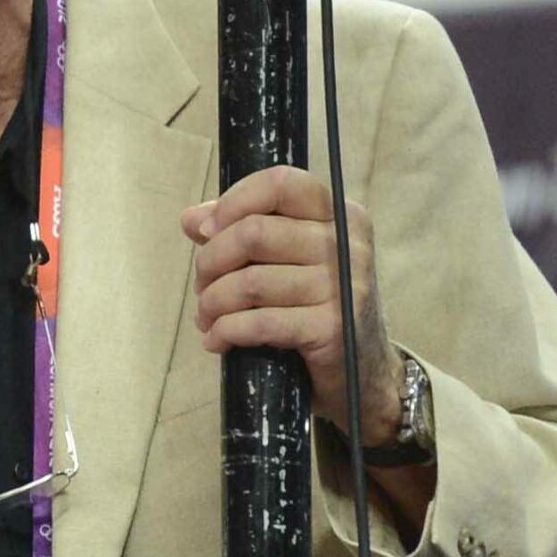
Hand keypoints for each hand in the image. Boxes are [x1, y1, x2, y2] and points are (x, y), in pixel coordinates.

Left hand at [182, 165, 402, 446]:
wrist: (365, 372)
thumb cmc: (318, 308)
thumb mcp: (290, 262)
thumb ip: (244, 232)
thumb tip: (192, 219)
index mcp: (340, 216)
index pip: (280, 184)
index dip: (234, 202)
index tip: (207, 231)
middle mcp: (347, 244)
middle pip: (254, 232)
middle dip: (211, 261)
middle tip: (203, 286)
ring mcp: (343, 287)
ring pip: (250, 281)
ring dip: (213, 302)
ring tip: (206, 317)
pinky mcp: (332, 328)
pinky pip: (261, 322)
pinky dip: (226, 332)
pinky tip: (217, 340)